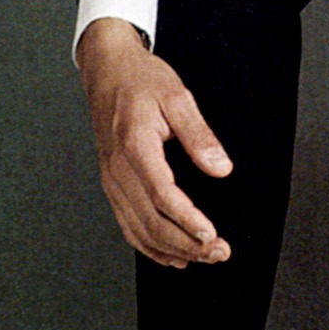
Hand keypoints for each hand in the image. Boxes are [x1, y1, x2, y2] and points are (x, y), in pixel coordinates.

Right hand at [78, 17, 234, 267]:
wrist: (107, 72)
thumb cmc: (141, 81)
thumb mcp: (178, 97)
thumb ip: (199, 135)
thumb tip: (220, 167)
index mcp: (134, 145)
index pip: (161, 194)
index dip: (186, 220)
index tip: (211, 235)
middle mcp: (117, 169)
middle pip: (150, 221)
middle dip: (186, 244)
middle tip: (219, 253)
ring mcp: (111, 180)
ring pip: (138, 230)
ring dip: (171, 250)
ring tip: (204, 257)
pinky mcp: (111, 185)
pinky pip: (128, 225)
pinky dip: (150, 246)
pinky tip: (172, 255)